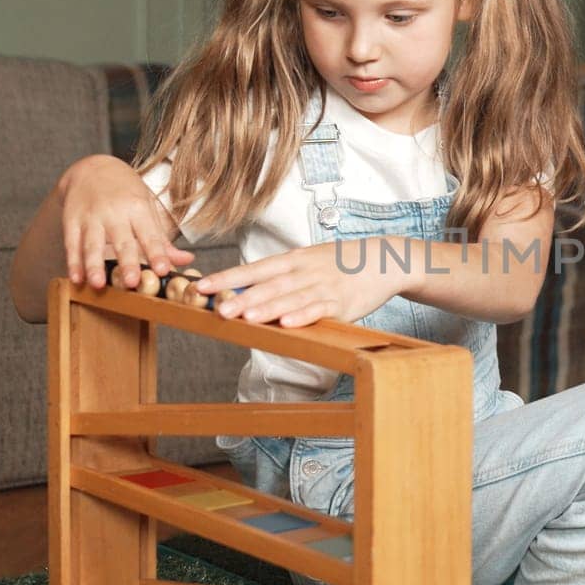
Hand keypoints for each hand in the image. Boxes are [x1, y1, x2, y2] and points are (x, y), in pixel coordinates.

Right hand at [59, 154, 193, 288]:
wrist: (93, 168)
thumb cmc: (126, 193)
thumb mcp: (147, 208)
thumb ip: (162, 239)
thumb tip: (188, 260)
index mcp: (138, 209)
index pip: (150, 235)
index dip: (157, 253)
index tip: (163, 270)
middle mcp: (114, 212)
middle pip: (122, 241)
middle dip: (127, 261)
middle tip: (132, 282)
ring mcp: (91, 217)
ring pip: (92, 243)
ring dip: (94, 265)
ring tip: (97, 284)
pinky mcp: (71, 220)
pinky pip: (71, 243)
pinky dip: (72, 262)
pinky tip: (76, 278)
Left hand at [196, 238, 410, 327]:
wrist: (381, 260)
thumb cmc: (338, 264)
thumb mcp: (306, 262)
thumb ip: (278, 276)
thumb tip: (242, 289)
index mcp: (292, 260)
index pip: (254, 269)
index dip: (228, 278)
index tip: (202, 286)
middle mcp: (304, 271)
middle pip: (269, 285)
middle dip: (243, 298)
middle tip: (219, 309)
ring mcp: (323, 286)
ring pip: (291, 298)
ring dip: (268, 308)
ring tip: (246, 318)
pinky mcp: (342, 302)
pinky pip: (320, 309)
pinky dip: (304, 316)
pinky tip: (288, 324)